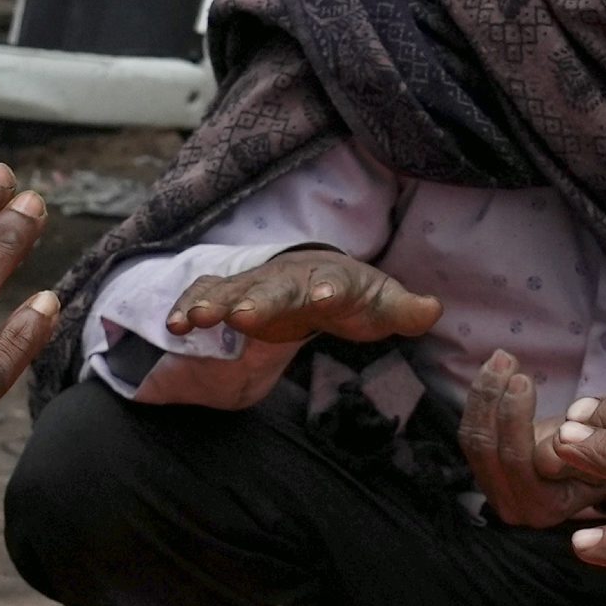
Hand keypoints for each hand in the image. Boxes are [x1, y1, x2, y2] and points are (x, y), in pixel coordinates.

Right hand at [166, 245, 443, 355]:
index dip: (329, 290)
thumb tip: (432, 309)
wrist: (319, 278)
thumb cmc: (354, 297)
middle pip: (272, 287)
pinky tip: (174, 327)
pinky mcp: (231, 297)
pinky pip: (205, 297)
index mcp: (329, 279)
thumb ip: (405, 310)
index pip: (331, 283)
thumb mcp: (382, 304)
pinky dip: (186, 308)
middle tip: (241, 316)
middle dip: (256, 300)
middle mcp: (288, 278)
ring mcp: (256, 286)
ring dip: (211, 304)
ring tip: (192, 321)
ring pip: (231, 290)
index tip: (325, 298)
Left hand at [463, 350, 605, 527]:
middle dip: (495, 399)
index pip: (521, 463)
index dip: (516, 420)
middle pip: (490, 450)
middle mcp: (515, 506)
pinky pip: (470, 434)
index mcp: (546, 506)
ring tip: (500, 358)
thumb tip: (555, 446)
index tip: (523, 380)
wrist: (590, 466)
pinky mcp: (483, 472)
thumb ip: (587, 449)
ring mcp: (495, 491)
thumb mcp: (605, 452)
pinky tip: (492, 369)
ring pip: (474, 439)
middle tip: (507, 360)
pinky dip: (479, 398)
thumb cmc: (605, 456)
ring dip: (483, 393)